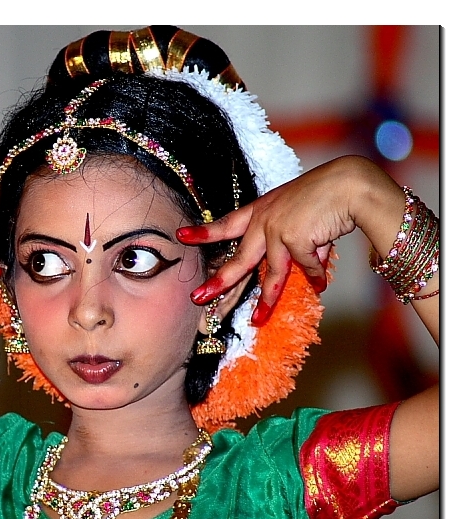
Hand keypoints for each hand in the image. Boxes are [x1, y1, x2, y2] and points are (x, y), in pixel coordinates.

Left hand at [176, 156, 402, 324]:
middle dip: (219, 282)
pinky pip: (305, 269)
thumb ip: (296, 245)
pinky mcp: (294, 239)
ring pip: (271, 274)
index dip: (204, 232)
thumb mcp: (302, 216)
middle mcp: (264, 220)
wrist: (351, 184)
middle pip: (238, 259)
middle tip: (198, 297)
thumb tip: (308, 276)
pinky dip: (316, 277)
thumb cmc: (329, 196)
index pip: (227, 223)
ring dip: (268, 300)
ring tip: (258, 320)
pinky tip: (320, 284)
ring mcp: (277, 230)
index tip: (181, 236)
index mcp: (262, 210)